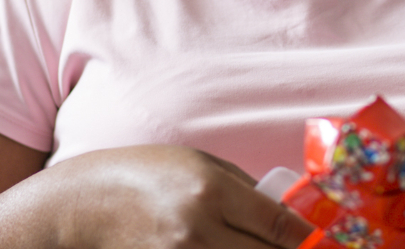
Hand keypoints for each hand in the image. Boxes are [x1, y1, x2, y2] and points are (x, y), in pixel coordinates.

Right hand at [51, 145, 314, 248]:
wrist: (80, 207)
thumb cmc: (142, 175)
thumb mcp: (197, 164)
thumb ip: (244, 190)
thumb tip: (289, 215)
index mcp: (211, 192)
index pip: (282, 227)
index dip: (311, 241)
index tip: (324, 242)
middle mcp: (198, 231)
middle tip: (296, 248)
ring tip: (255, 246)